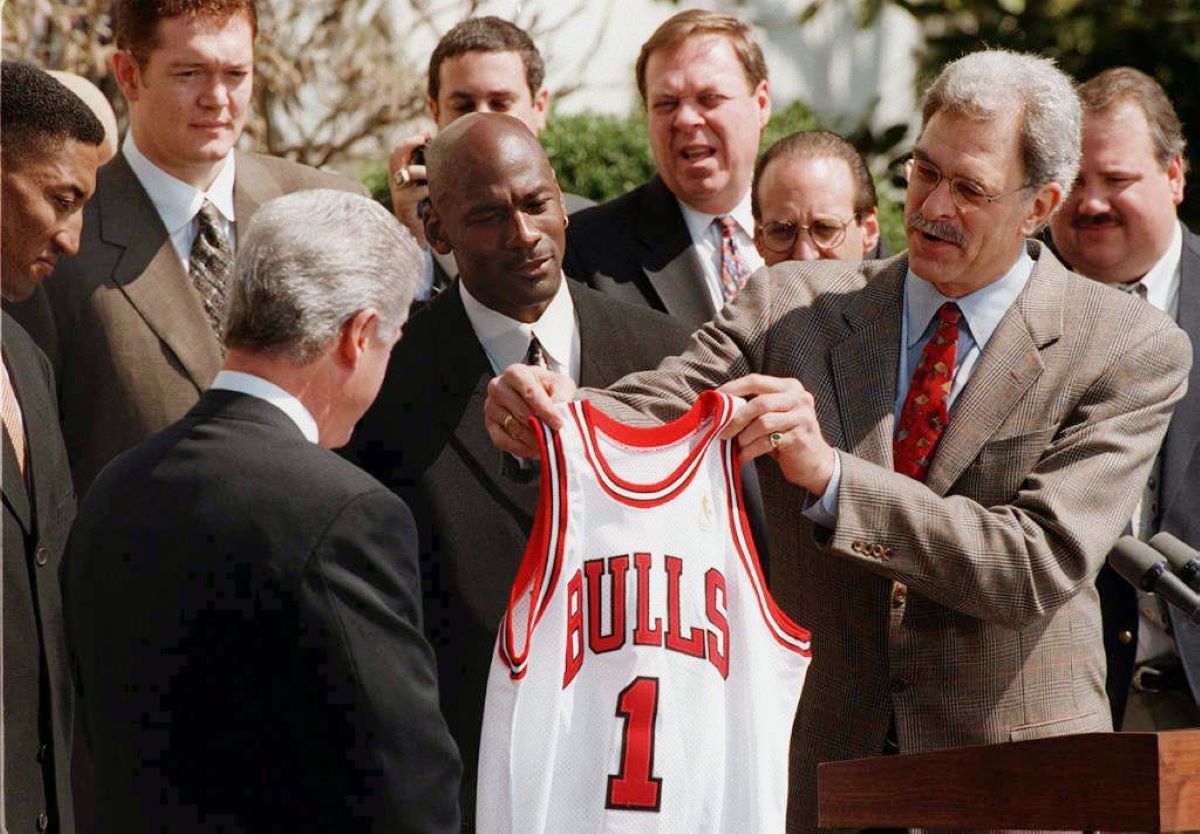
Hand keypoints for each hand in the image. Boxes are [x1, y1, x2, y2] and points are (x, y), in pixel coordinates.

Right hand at [387, 133, 432, 242]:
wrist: (417, 232)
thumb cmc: (423, 205)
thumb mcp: (423, 184)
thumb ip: (427, 167)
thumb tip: (437, 144)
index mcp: (398, 174)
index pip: (397, 152)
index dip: (409, 141)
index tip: (426, 134)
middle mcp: (395, 182)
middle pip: (395, 156)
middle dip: (408, 144)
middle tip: (423, 139)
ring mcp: (398, 194)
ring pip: (410, 172)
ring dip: (425, 169)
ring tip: (437, 174)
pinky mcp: (404, 206)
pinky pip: (420, 191)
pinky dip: (432, 190)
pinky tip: (439, 193)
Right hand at [484, 365, 577, 457]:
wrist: (539, 396)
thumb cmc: (548, 388)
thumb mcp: (560, 385)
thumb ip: (561, 394)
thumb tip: (559, 410)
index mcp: (515, 373)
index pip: (530, 392)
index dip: (546, 410)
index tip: (559, 423)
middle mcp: (498, 387)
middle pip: (521, 412)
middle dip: (541, 427)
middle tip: (555, 436)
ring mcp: (491, 407)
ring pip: (513, 428)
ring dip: (533, 440)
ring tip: (548, 443)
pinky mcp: (490, 424)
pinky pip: (502, 441)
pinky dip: (520, 448)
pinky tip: (533, 448)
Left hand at [718, 374, 834, 494]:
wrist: (815, 463)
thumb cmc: (786, 436)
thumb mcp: (774, 416)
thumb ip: (755, 407)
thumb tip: (719, 408)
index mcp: (790, 387)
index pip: (756, 381)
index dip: (732, 389)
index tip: (715, 399)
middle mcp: (799, 398)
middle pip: (760, 403)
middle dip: (737, 418)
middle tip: (723, 432)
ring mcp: (802, 418)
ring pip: (763, 423)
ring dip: (745, 436)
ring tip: (738, 446)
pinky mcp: (800, 438)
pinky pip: (768, 442)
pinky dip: (751, 450)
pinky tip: (743, 456)